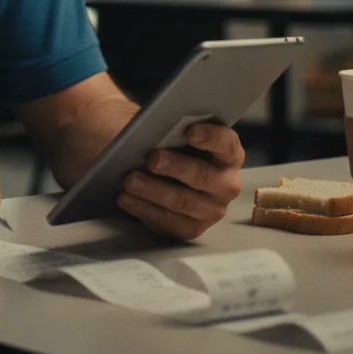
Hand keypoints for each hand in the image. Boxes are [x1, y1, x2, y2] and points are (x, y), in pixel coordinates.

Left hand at [116, 123, 243, 240]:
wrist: (150, 165)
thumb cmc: (163, 141)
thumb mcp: (166, 128)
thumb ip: (166, 125)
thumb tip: (149, 127)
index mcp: (227, 153)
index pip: (226, 144)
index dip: (211, 137)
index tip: (189, 131)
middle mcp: (225, 183)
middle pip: (205, 176)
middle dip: (177, 167)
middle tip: (152, 159)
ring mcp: (210, 209)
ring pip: (183, 202)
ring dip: (154, 191)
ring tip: (129, 180)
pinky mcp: (190, 228)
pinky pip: (168, 222)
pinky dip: (144, 208)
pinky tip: (125, 197)